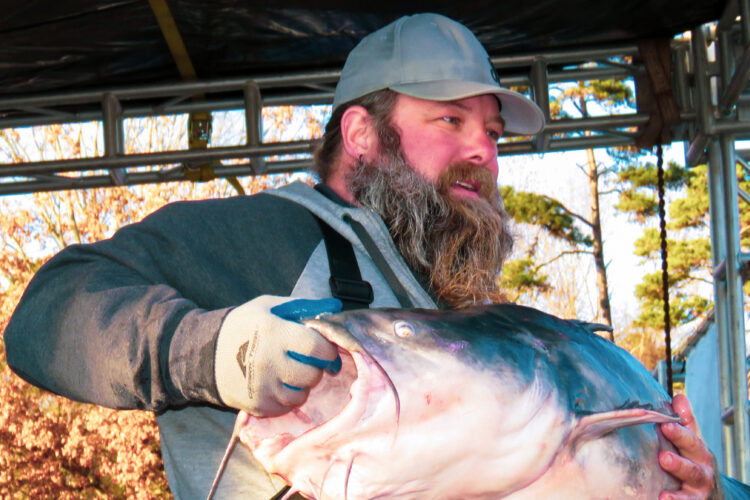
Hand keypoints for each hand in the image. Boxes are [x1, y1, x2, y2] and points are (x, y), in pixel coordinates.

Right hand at [214, 295, 341, 416]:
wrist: (205, 353)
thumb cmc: (244, 325)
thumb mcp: (271, 307)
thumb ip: (304, 306)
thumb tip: (336, 306)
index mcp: (274, 333)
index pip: (317, 349)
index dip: (328, 351)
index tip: (325, 350)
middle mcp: (268, 362)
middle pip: (312, 375)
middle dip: (316, 368)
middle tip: (306, 361)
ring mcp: (261, 387)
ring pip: (301, 395)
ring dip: (302, 385)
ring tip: (291, 372)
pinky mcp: (255, 406)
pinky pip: (285, 408)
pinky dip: (287, 398)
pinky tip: (279, 384)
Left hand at [658, 394, 717, 498]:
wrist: (713, 494)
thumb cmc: (696, 461)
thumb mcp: (694, 442)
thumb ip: (686, 422)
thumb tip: (679, 396)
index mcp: (699, 453)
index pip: (690, 441)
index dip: (679, 433)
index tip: (665, 424)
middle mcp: (702, 474)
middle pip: (691, 469)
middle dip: (678, 464)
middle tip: (663, 458)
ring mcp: (697, 494)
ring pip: (689, 496)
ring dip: (677, 496)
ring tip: (665, 496)